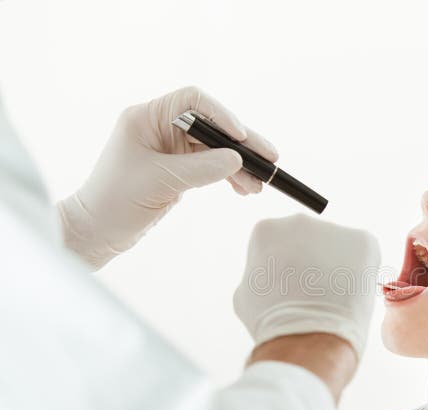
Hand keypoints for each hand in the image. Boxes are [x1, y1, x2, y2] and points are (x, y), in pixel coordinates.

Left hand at [57, 86, 277, 268]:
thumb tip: (237, 160)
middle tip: (270, 157)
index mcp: (147, 117)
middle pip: (212, 126)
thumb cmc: (116, 201)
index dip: (221, 114)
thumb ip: (201, 169)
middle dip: (241, 144)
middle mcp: (160, 127)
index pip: (193, 101)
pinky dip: (229, 176)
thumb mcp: (161, 182)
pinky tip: (244, 188)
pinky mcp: (178, 168)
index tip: (241, 136)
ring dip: (239, 165)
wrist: (97, 231)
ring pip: (216, 148)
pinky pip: (211, 165)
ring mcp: (171, 148)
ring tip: (259, 184)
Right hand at [233, 214, 381, 364]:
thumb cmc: (273, 321)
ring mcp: (334, 228)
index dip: (286, 266)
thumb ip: (263, 270)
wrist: (307, 335)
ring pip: (338, 247)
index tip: (288, 286)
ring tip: (333, 297)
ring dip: (338, 267)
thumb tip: (274, 270)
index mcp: (268, 229)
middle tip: (314, 291)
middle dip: (314, 261)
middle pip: (310, 239)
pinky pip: (364, 254)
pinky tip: (351, 293)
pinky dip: (361, 272)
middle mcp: (299, 220)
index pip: (279, 241)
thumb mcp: (248, 291)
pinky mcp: (364, 240)